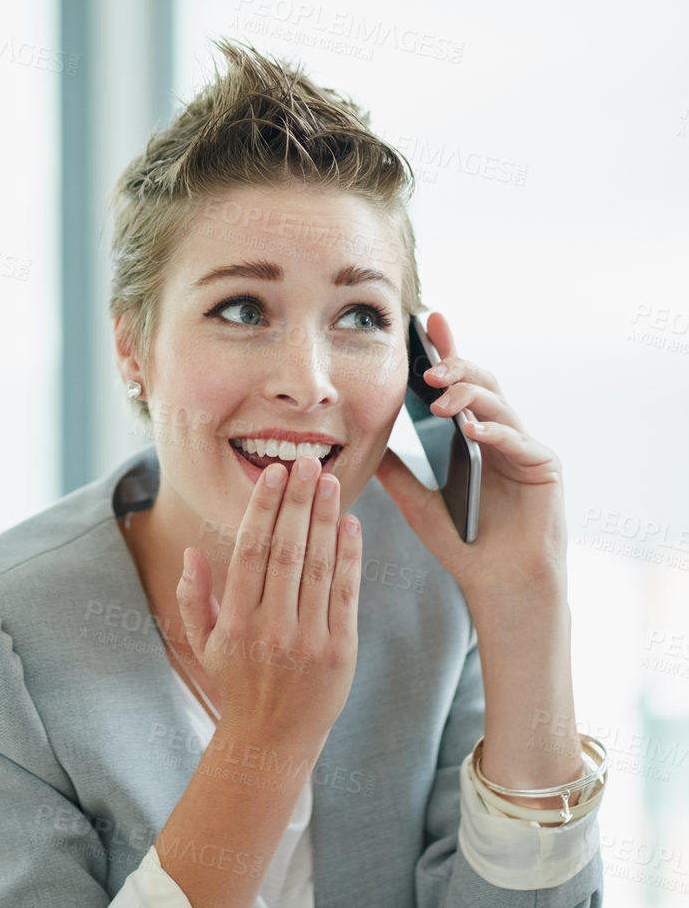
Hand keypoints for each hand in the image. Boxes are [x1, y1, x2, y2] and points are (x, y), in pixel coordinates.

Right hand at [176, 456, 360, 751]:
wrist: (273, 741)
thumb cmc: (235, 682)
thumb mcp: (201, 642)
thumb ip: (193, 596)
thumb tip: (192, 552)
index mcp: (233, 620)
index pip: (250, 550)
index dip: (263, 509)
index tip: (274, 474)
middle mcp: (269, 628)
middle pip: (286, 550)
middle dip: (298, 502)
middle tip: (308, 462)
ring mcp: (307, 640)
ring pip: (316, 566)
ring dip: (324, 519)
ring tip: (329, 482)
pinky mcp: (339, 652)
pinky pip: (344, 594)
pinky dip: (349, 556)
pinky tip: (350, 525)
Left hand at [374, 312, 568, 610]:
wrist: (499, 586)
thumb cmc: (463, 545)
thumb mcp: (417, 502)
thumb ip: (396, 470)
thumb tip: (362, 438)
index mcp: (473, 435)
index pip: (458, 384)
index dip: (445, 351)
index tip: (427, 320)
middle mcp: (501, 434)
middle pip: (481, 383)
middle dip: (456, 366)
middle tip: (429, 367)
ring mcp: (525, 447)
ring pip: (498, 403)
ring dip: (469, 396)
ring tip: (440, 398)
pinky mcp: (545, 466)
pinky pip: (519, 440)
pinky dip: (495, 432)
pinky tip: (472, 431)